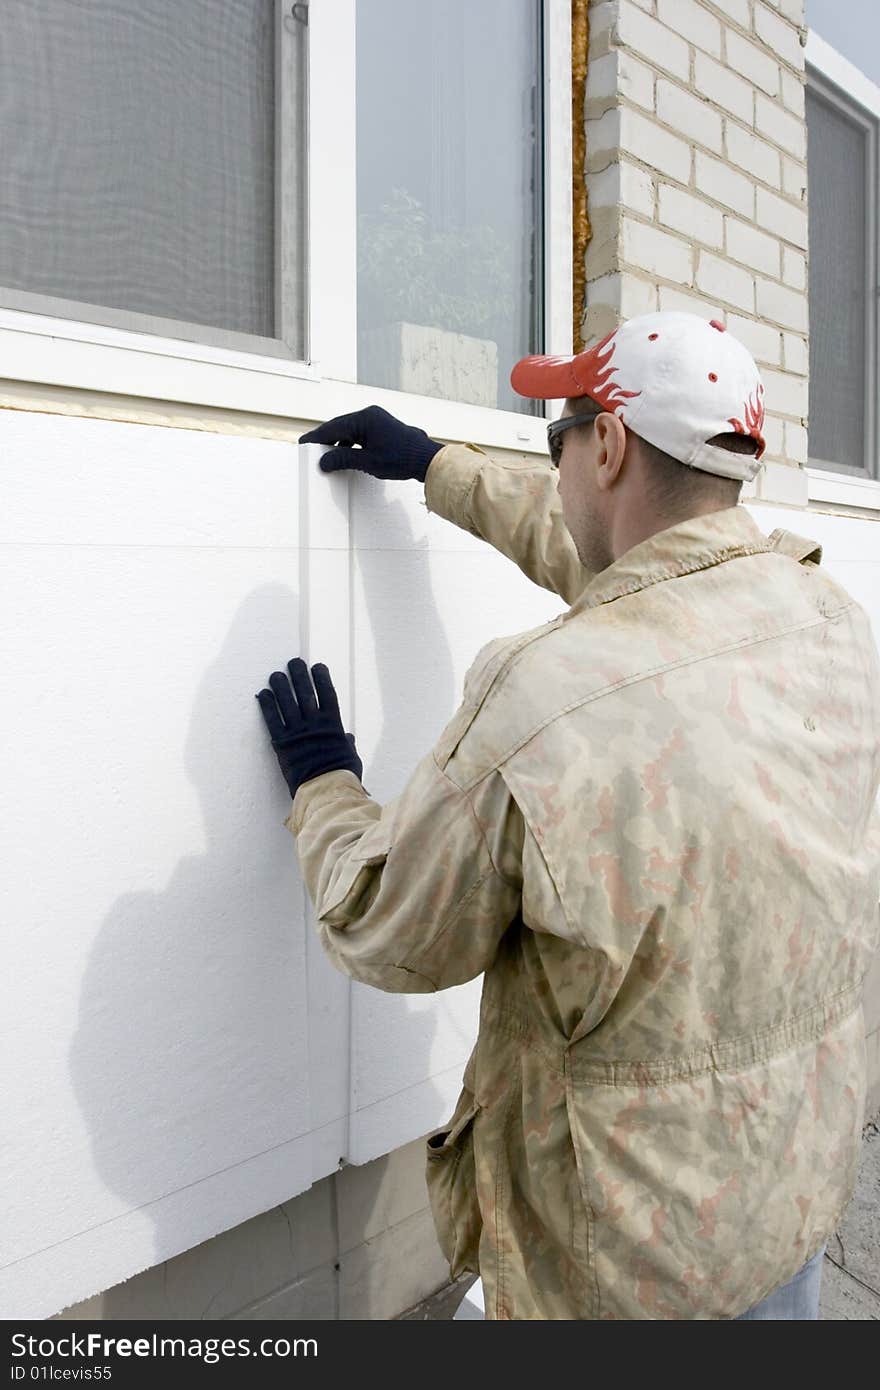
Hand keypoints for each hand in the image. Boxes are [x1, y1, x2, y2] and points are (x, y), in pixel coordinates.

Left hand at [255, 659, 362, 799]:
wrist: (324, 791)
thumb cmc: (341, 776)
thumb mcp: (350, 756)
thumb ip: (346, 743)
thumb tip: (347, 738)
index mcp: (333, 725)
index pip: (327, 694)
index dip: (321, 678)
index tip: (317, 667)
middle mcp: (314, 723)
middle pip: (305, 692)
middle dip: (299, 675)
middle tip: (293, 662)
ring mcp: (297, 732)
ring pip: (287, 702)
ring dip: (281, 685)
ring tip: (275, 674)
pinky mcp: (282, 743)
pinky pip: (272, 719)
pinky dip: (267, 705)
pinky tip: (263, 694)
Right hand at [300, 404, 442, 481]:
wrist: (426, 459)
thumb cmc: (401, 458)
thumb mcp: (367, 462)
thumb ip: (343, 460)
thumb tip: (324, 461)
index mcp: (364, 419)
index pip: (333, 427)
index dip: (316, 437)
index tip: (303, 444)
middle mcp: (370, 415)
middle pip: (340, 426)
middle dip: (325, 439)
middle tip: (311, 449)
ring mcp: (377, 420)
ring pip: (349, 430)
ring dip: (338, 442)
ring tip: (326, 455)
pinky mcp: (382, 427)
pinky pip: (359, 432)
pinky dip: (350, 443)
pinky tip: (345, 454)